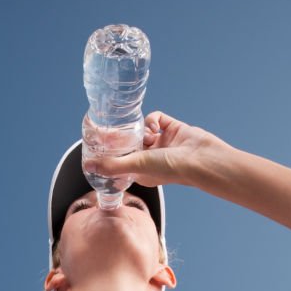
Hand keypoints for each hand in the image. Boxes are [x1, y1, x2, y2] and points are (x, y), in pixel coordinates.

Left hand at [84, 111, 228, 188]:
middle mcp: (150, 159)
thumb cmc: (171, 168)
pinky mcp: (172, 128)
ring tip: (145, 134)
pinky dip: (153, 119)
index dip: (111, 153)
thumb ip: (112, 165)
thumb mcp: (136, 166)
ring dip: (140, 129)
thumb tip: (89, 166)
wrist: (201, 158)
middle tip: (116, 131)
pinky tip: (155, 126)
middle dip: (124, 138)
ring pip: (142, 130)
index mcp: (140, 172)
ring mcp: (162, 143)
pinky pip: (157, 119)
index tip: (102, 144)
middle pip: (130, 144)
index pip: (120, 161)